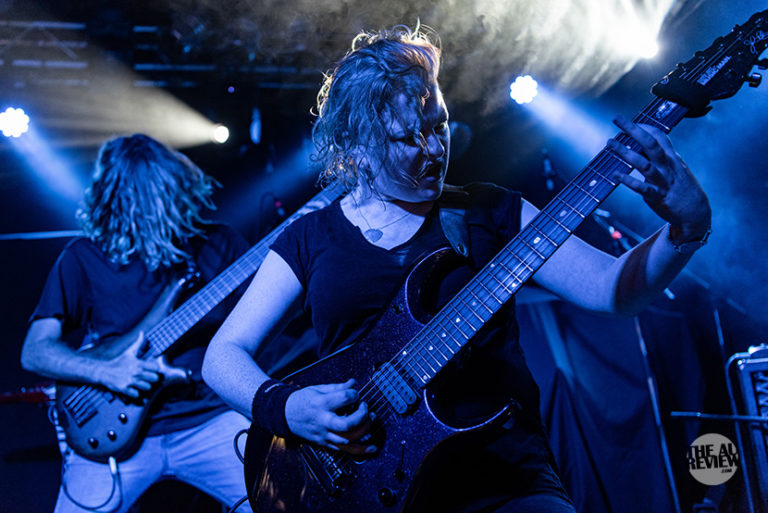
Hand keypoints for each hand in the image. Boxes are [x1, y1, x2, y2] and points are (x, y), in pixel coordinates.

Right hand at [98, 332, 161, 397]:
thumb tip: (142, 333)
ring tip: (141, 384)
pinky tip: (133, 389)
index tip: (151, 370)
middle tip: (147, 378)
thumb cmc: (118, 362)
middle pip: (154, 379)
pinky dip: (136, 394)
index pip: (156, 368)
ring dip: (145, 387)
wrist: (103, 371)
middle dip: (152, 379)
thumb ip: (138, 343)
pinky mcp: (124, 388)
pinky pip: (136, 395)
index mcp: (138, 363)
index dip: (155, 369)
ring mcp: (130, 381)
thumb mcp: (129, 352)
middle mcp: (135, 372)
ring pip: (147, 387)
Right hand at [285, 379, 375, 454]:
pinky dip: (361, 450)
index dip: (354, 394)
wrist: (284, 415)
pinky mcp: (325, 443)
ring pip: (348, 440)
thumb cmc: (301, 400)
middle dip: (362, 416)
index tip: (355, 394)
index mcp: (321, 404)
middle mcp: (323, 421)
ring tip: (371, 420)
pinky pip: (345, 450)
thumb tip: (353, 383)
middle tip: (366, 408)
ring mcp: (324, 434)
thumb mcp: (318, 388)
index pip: (344, 398)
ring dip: (365, 431)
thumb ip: (338, 387)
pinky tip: (371, 447)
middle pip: (347, 424)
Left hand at [608, 116, 710, 242]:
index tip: (630, 120)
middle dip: (634, 129)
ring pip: (644, 164)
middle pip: (651, 143)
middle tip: (617, 119)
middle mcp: (667, 166)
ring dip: (625, 152)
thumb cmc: (680, 187)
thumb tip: (642, 144)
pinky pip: (642, 188)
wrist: (695, 212)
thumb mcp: (675, 167)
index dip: (645, 126)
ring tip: (610, 143)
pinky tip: (616, 174)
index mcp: (671, 157)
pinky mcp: (657, 197)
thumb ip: (660, 156)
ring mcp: (662, 181)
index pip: (660, 135)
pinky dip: (629, 181)